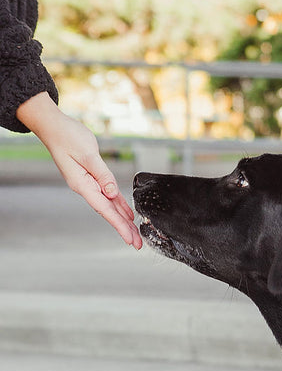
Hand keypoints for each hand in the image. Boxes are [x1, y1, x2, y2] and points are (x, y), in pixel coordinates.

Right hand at [16, 92, 141, 249]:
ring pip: (111, 206)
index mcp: (82, 185)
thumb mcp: (87, 154)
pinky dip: (119, 205)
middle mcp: (86, 187)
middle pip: (109, 212)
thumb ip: (102, 174)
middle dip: (124, 229)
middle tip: (137, 244)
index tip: (129, 238)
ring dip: (123, 220)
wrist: (54, 125)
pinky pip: (110, 195)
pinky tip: (128, 215)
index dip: (119, 225)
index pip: (105, 209)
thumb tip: (112, 193)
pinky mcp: (94, 177)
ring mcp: (90, 184)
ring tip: (135, 235)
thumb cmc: (66, 136)